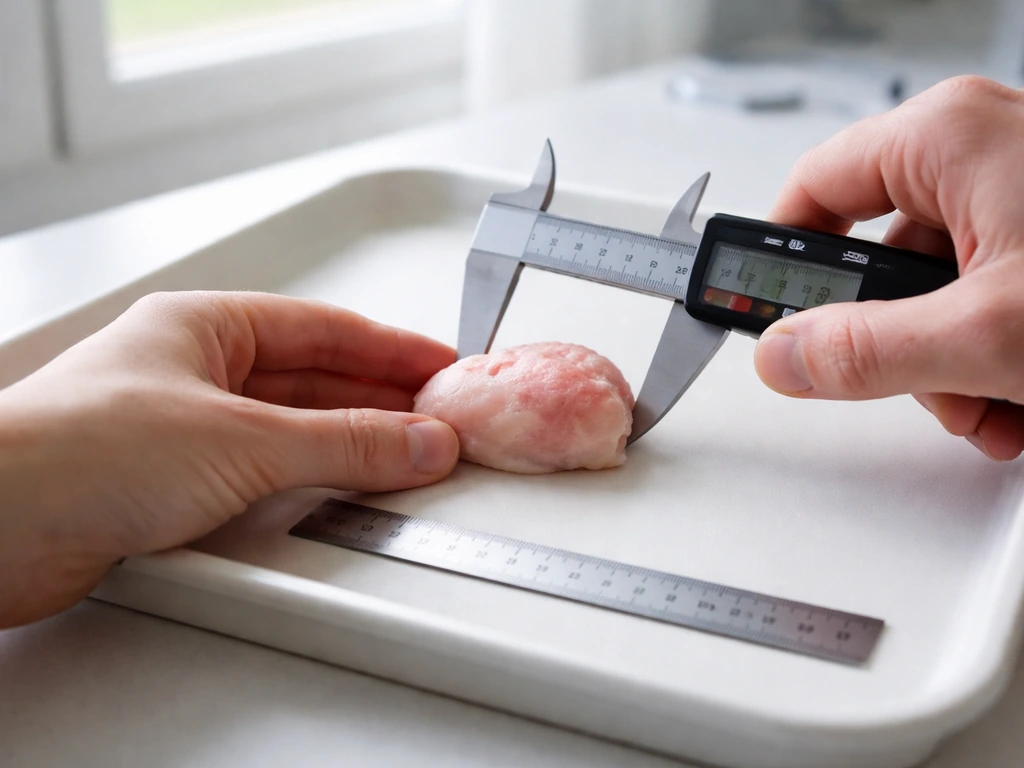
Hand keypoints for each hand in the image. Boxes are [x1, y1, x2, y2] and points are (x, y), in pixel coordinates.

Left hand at [0, 291, 459, 626]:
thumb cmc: (77, 449)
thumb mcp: (241, 438)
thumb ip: (343, 444)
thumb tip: (418, 440)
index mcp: (206, 326)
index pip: (324, 329)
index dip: (391, 347)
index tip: (441, 366)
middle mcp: (195, 372)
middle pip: (311, 379)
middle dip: (378, 398)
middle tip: (437, 418)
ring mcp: (183, 430)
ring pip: (288, 428)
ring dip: (346, 442)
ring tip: (405, 456)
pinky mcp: (171, 486)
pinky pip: (262, 475)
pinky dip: (306, 482)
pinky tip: (336, 493)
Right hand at [754, 75, 1023, 460]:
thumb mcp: (987, 334)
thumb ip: (864, 352)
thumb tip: (784, 357)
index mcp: (946, 139)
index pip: (812, 191)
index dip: (779, 262)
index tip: (765, 316)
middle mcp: (982, 154)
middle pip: (879, 262)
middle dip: (897, 346)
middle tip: (926, 386)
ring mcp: (1022, 198)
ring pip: (936, 296)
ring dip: (950, 369)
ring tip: (1000, 404)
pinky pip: (987, 301)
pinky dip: (994, 361)